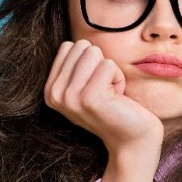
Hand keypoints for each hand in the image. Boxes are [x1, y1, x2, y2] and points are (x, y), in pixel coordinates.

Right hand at [44, 39, 163, 153]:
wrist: (132, 139)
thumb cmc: (114, 107)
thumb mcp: (85, 85)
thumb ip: (74, 65)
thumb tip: (75, 42)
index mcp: (49, 90)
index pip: (68, 46)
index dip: (89, 62)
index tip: (94, 86)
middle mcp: (54, 94)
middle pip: (81, 46)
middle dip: (100, 64)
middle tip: (104, 90)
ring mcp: (70, 97)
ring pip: (94, 52)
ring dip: (110, 71)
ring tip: (110, 94)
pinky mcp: (90, 98)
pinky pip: (108, 65)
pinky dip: (119, 78)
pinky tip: (118, 99)